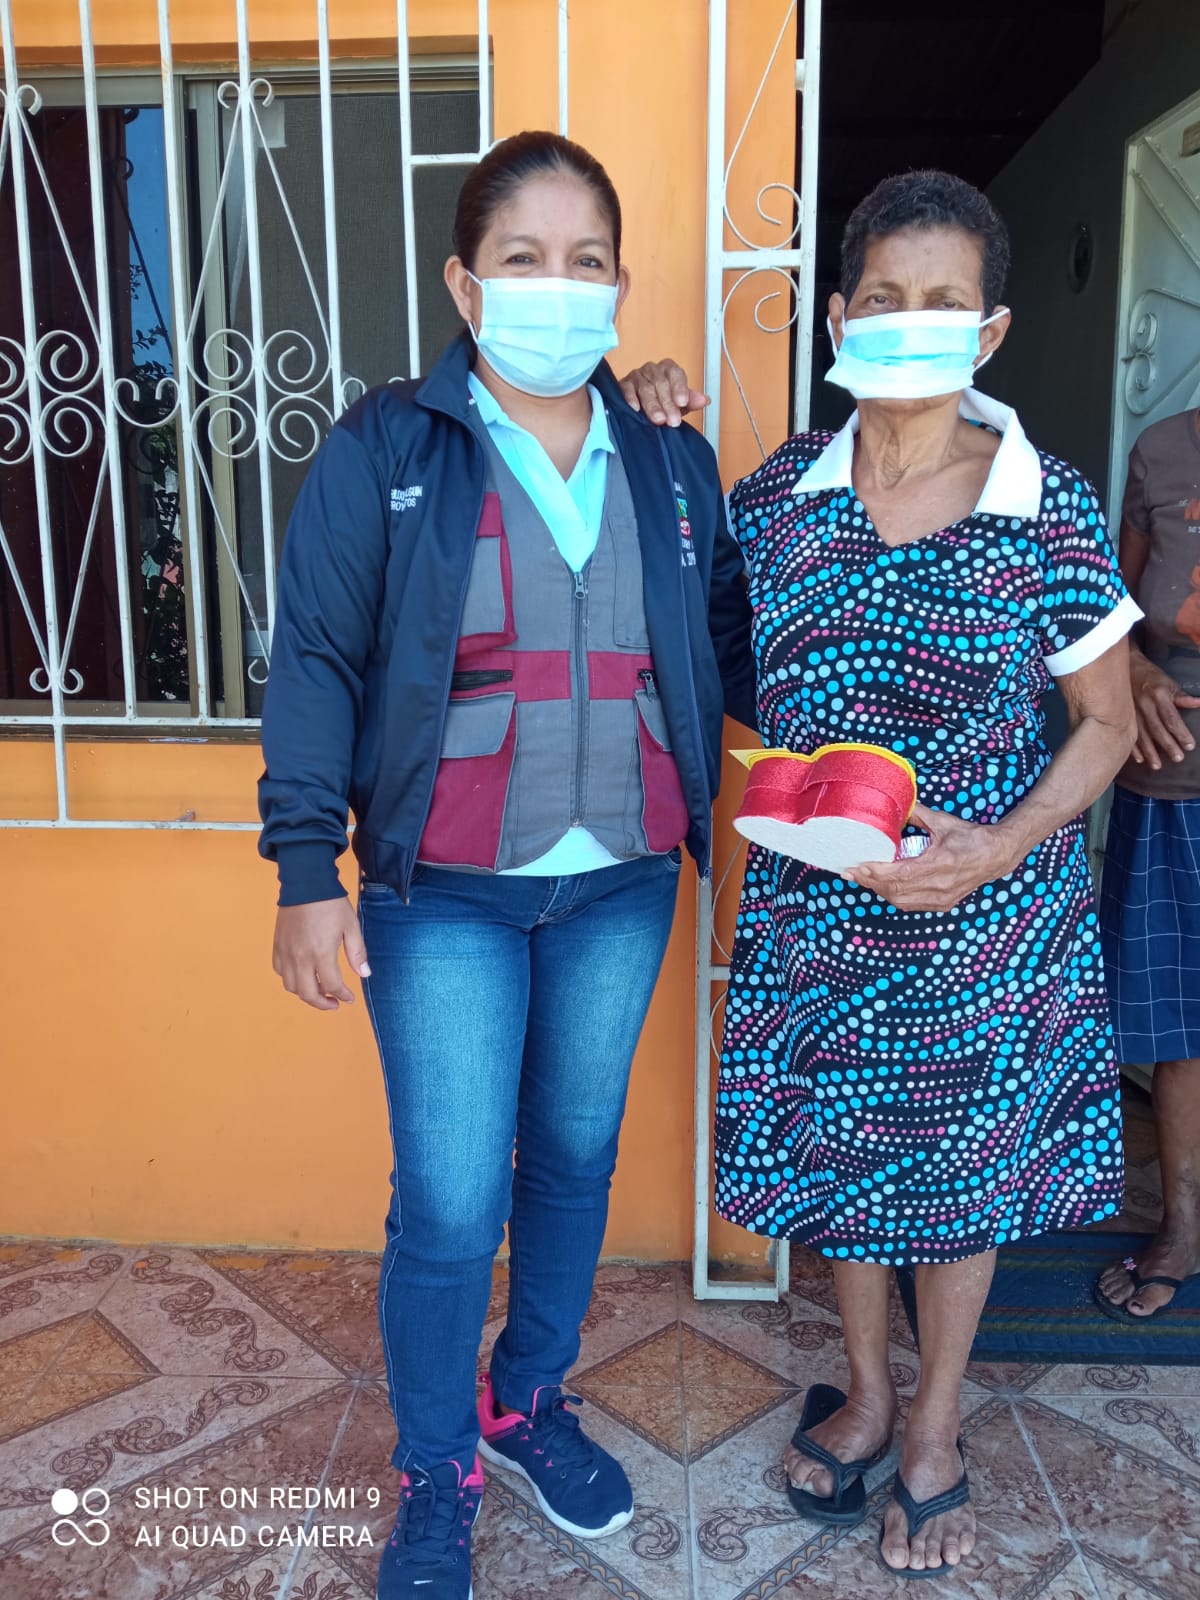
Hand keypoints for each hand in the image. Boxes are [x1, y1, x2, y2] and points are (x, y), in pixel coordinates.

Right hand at [273, 898, 370, 1010]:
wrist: (306, 884)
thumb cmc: (331, 904)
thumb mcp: (351, 927)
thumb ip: (357, 953)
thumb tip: (364, 974)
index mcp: (321, 953)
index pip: (331, 986)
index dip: (342, 995)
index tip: (349, 998)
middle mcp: (300, 957)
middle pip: (307, 993)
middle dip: (322, 1004)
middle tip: (334, 1003)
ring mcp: (286, 952)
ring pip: (291, 986)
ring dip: (305, 993)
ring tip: (319, 990)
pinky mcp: (277, 945)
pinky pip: (280, 971)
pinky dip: (290, 979)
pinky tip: (302, 974)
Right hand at [618, 359, 708, 426]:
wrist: (640, 410)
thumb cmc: (662, 404)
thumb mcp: (679, 405)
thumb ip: (690, 401)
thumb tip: (704, 400)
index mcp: (668, 369)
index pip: (675, 374)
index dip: (679, 388)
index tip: (682, 403)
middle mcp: (653, 370)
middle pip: (661, 383)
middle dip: (667, 403)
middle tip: (672, 420)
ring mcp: (637, 376)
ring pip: (645, 388)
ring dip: (652, 405)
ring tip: (659, 419)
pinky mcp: (623, 385)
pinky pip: (626, 389)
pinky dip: (631, 398)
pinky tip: (636, 409)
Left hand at [848, 803, 1016, 912]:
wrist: (997, 855)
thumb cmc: (971, 838)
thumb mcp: (943, 822)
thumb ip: (917, 814)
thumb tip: (897, 805)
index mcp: (939, 864)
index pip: (899, 874)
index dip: (875, 873)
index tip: (856, 866)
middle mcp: (940, 885)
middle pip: (895, 890)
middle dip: (870, 882)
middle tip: (850, 871)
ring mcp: (942, 898)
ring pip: (901, 901)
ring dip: (880, 890)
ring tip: (863, 878)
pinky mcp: (943, 904)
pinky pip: (911, 905)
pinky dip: (894, 896)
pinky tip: (883, 887)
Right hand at [1128, 653, 1199, 768]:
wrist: (1125, 667)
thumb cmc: (1150, 676)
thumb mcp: (1168, 683)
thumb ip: (1181, 697)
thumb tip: (1198, 703)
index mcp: (1159, 695)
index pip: (1172, 718)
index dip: (1181, 733)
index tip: (1189, 745)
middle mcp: (1145, 705)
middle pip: (1157, 729)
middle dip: (1168, 745)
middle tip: (1178, 758)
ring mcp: (1131, 711)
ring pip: (1141, 735)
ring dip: (1150, 752)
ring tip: (1157, 765)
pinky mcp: (1121, 715)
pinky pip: (1127, 734)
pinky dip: (1133, 748)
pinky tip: (1139, 759)